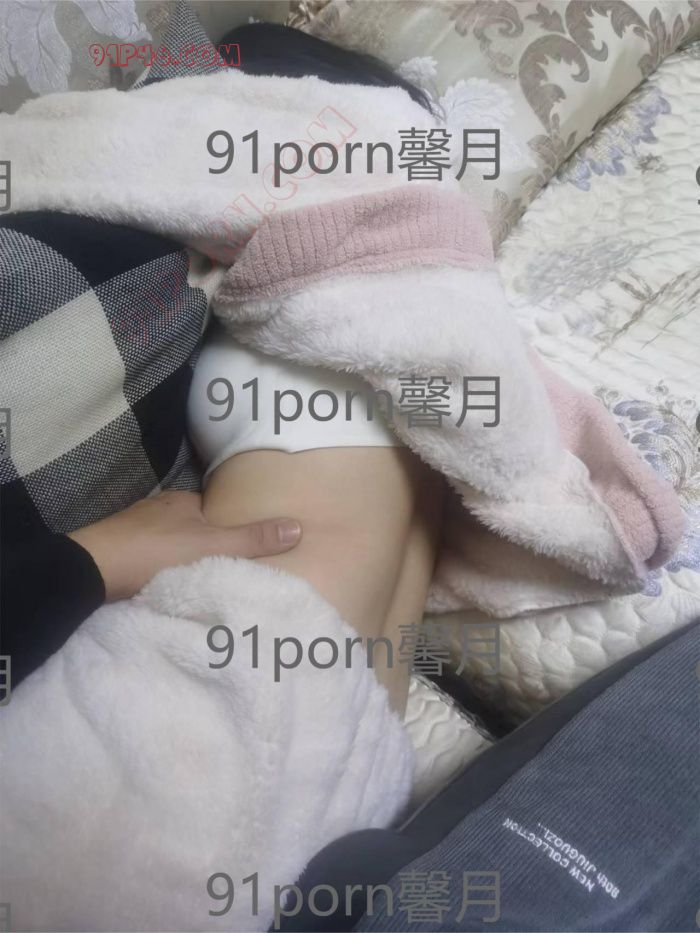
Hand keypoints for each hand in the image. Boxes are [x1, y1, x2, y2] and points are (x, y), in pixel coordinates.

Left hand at [67, 491, 301, 601]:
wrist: (92, 570)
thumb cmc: (155, 551)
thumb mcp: (212, 546)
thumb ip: (252, 540)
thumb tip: (298, 526)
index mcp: (184, 501)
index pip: (216, 509)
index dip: (232, 524)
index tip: (246, 545)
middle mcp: (159, 509)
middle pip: (193, 525)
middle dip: (207, 543)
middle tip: (227, 566)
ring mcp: (136, 529)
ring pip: (170, 542)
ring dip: (183, 558)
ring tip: (201, 579)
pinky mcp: (119, 552)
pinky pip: (151, 558)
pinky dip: (162, 569)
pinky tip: (168, 584)